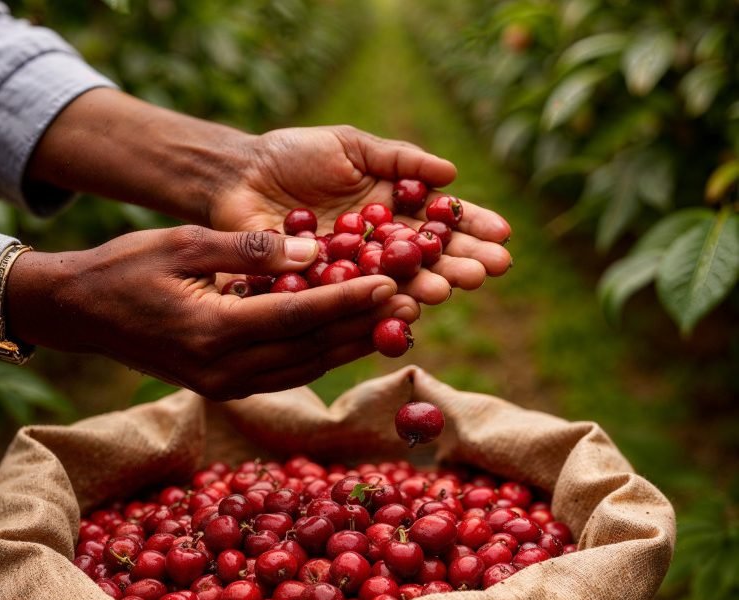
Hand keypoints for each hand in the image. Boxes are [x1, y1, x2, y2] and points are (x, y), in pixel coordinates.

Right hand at [5, 227, 417, 399]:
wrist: (81, 313)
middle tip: (412, 304)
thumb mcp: (183, 243)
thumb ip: (251, 250)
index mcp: (214, 331)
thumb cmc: (125, 268)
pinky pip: (286, 373)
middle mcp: (224, 370)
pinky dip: (321, 355)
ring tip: (394, 323)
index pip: (298, 316)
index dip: (347, 301)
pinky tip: (349, 338)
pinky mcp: (224, 387)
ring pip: (305, 367)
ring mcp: (224, 385)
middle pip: (311, 349)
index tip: (390, 284)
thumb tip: (315, 252)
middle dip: (363, 327)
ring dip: (350, 346)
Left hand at [210, 125, 512, 304]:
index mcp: (391, 212)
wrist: (240, 175)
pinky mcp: (322, 290)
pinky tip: (405, 308)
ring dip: (427, 286)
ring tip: (452, 288)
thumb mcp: (352, 147)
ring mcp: (352, 271)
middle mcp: (378, 247)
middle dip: (459, 263)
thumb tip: (451, 173)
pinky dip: (379, 305)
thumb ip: (399, 160)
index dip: (472, 229)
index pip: (439, 223)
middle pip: (427, 259)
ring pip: (396, 283)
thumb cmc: (294, 155)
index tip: (503, 237)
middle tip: (487, 271)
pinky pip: (353, 300)